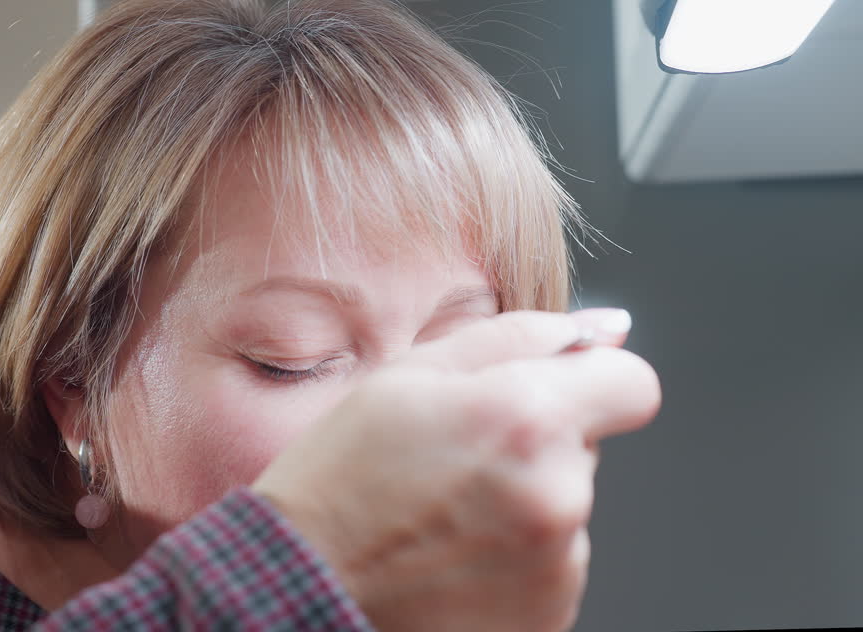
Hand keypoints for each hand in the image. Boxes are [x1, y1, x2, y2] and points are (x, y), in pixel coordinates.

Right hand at [252, 309, 659, 631]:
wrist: (299, 590)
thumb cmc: (339, 476)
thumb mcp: (408, 376)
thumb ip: (517, 336)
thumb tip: (604, 329)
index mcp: (528, 418)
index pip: (633, 384)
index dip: (593, 380)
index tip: (549, 394)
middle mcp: (560, 494)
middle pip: (587, 446)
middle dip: (535, 442)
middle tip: (450, 461)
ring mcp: (558, 565)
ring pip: (566, 506)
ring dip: (522, 502)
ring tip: (441, 515)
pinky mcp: (550, 616)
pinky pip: (552, 564)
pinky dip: (512, 557)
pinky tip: (450, 557)